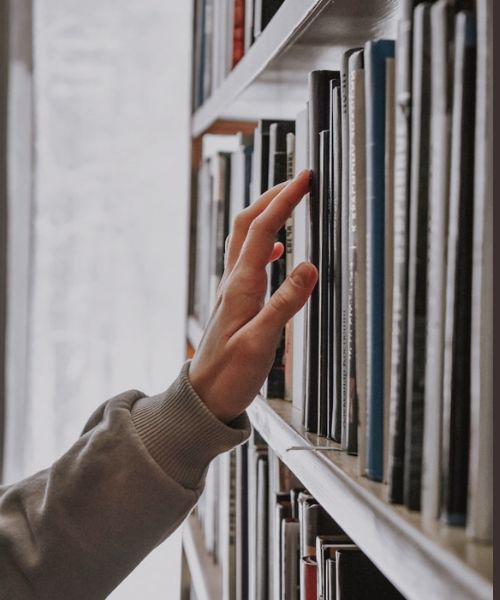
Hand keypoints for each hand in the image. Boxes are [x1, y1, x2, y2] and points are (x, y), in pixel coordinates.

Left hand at [189, 169, 317, 421]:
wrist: (204, 397)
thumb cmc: (229, 376)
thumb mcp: (260, 343)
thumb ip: (285, 304)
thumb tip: (308, 266)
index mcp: (240, 287)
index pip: (263, 230)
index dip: (283, 201)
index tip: (303, 180)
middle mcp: (233, 282)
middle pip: (248, 224)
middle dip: (272, 196)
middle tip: (298, 181)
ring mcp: (232, 290)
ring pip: (245, 239)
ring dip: (265, 215)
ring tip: (287, 203)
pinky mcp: (236, 301)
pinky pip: (248, 260)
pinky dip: (264, 244)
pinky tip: (277, 250)